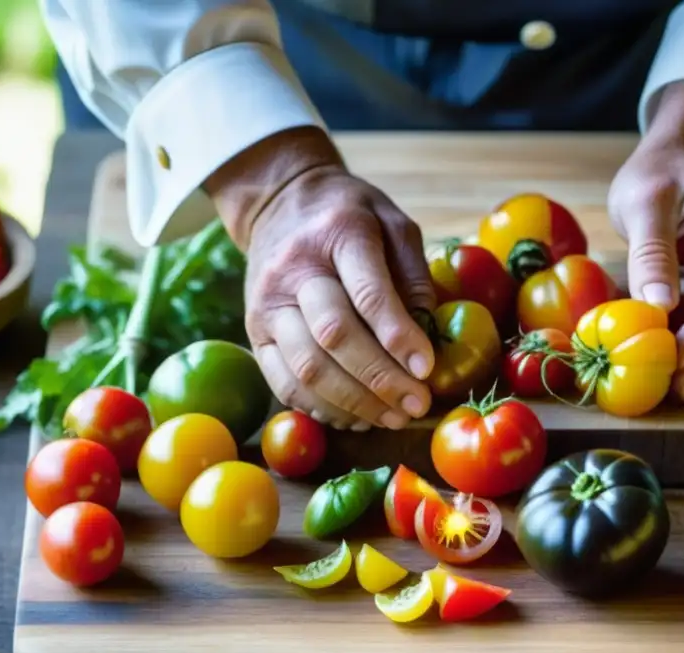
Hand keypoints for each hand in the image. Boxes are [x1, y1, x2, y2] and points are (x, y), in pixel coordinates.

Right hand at [206, 127, 435, 430]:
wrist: (277, 204)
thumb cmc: (349, 217)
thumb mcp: (393, 223)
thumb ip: (414, 272)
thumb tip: (429, 331)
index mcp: (338, 233)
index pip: (367, 292)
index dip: (398, 335)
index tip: (427, 368)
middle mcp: (294, 270)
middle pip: (334, 335)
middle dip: (381, 378)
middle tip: (417, 404)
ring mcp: (267, 304)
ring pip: (307, 366)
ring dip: (355, 402)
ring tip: (394, 417)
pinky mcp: (254, 333)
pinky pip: (283, 382)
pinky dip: (322, 408)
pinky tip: (356, 417)